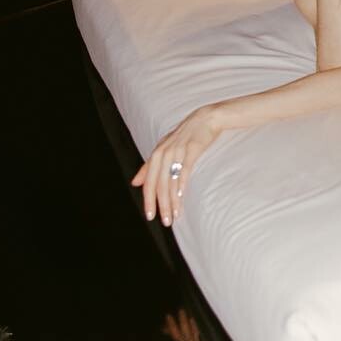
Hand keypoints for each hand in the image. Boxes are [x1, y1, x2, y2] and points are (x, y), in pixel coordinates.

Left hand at [131, 105, 225, 228]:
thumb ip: (148, 166)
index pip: (148, 182)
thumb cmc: (185, 136)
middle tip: (165, 221)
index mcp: (156, 155)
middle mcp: (163, 153)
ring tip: (175, 215)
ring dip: (172, 201)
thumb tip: (134, 183)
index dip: (148, 201)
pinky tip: (181, 197)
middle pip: (159, 185)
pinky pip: (184, 171)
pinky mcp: (191, 149)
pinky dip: (181, 185)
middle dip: (161, 205)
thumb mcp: (164, 149)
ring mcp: (177, 151)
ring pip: (171, 181)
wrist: (205, 119)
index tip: (150, 216)